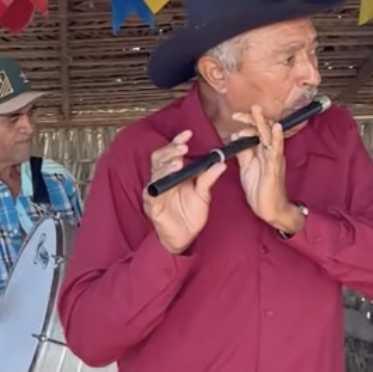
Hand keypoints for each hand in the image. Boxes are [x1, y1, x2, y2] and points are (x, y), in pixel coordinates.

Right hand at [143, 129, 226, 253]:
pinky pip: (151, 192)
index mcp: (174, 173)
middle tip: (183, 149)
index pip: (172, 152)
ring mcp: (155, 191)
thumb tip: (221, 163)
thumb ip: (208, 178)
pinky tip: (166, 182)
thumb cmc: (191, 215)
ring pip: (155, 172)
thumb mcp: (203, 194)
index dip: (177, 141)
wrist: (185, 237)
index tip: (188, 134)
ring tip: (177, 163)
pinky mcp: (151, 204)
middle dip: (170, 150)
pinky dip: (157, 186)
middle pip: (159, 157)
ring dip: (166, 166)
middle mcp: (162, 179)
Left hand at [231, 106, 303, 233]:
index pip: (255, 130)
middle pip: (263, 130)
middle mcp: (269, 152)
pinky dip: (277, 139)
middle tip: (243, 111)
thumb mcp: (246, 167)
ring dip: (263, 123)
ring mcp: (273, 159)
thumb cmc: (260, 188)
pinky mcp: (275, 169)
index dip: (247, 121)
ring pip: (270, 137)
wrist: (270, 209)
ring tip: (257, 111)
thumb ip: (242, 151)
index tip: (235, 116)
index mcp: (262, 151)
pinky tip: (276, 129)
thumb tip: (236, 136)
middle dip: (253, 118)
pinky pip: (276, 152)